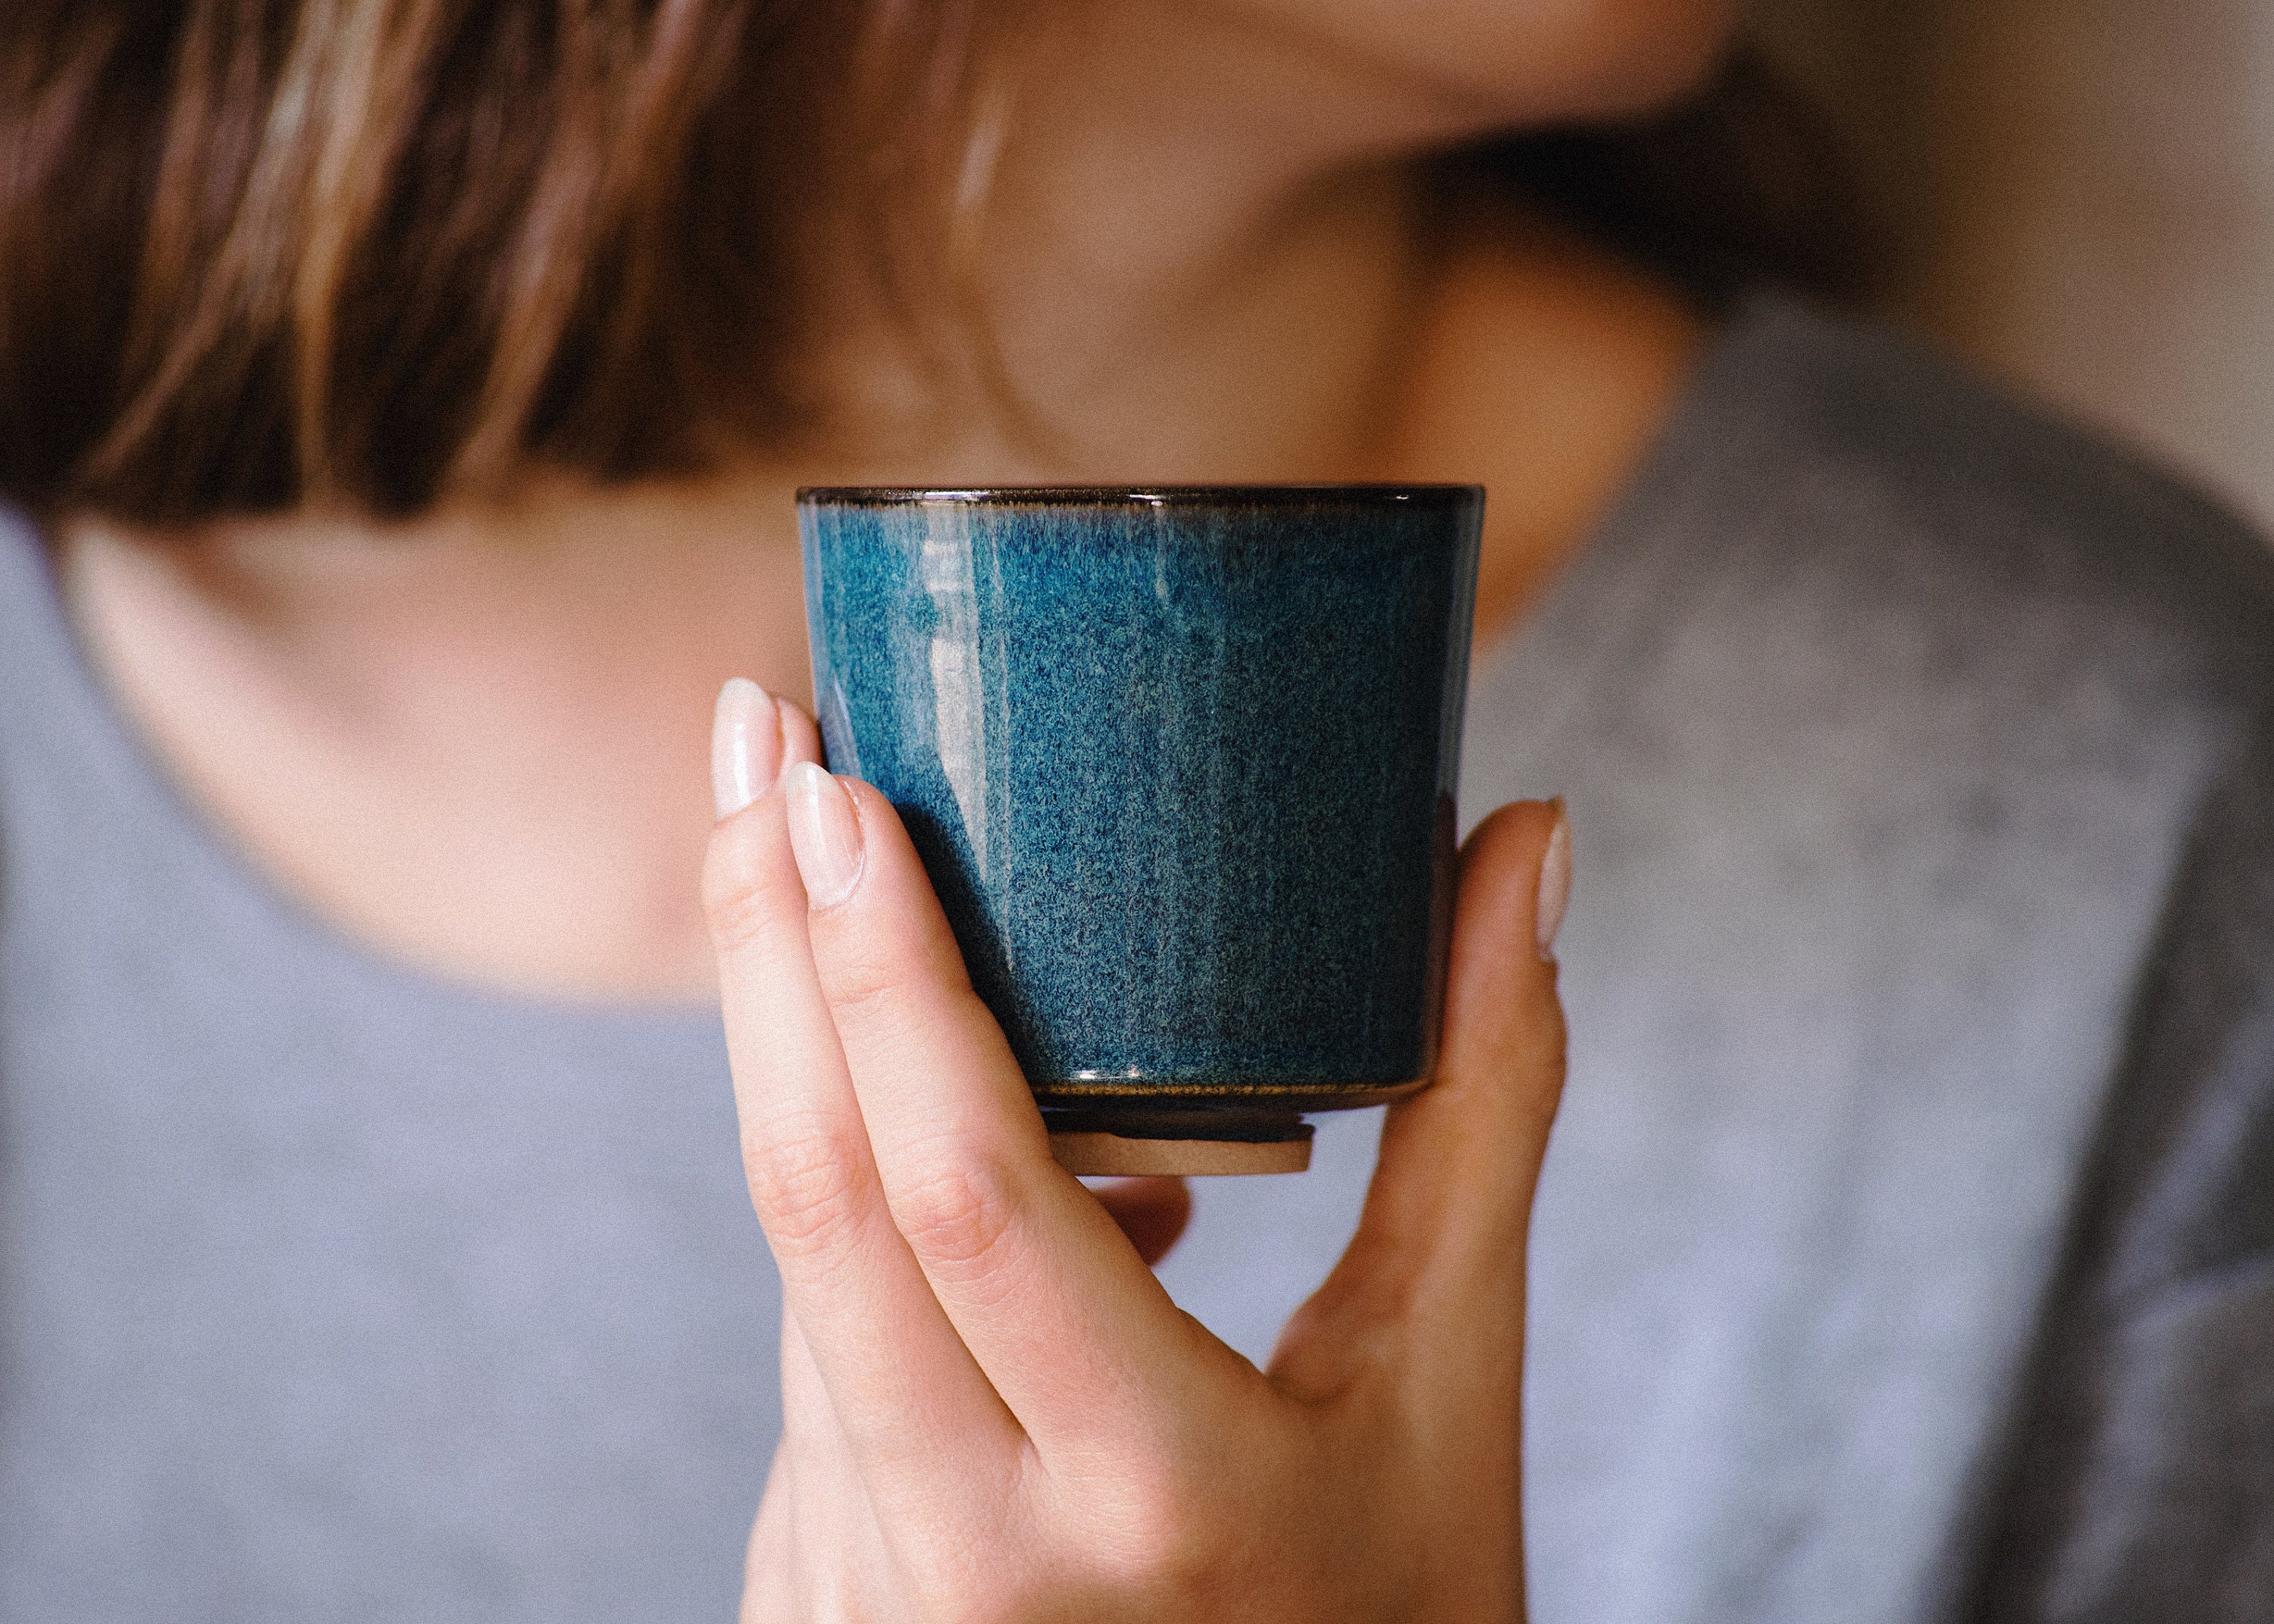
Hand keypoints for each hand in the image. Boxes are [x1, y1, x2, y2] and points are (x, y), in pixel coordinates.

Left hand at [704, 679, 1568, 1620]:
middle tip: (758, 736)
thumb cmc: (1401, 1621)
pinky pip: (809, 1361)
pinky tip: (952, 1145)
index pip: (964, 1195)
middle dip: (765, 946)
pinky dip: (854, 1219)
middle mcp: (974, 1565)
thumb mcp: (1453, 1387)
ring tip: (862, 879)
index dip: (886, 973)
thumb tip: (1527, 850)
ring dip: (803, 1062)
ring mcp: (871, 1602)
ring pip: (797, 1275)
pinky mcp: (818, 1607)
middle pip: (812, 1203)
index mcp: (1153, 1494)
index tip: (835, 783)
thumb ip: (1481, 1110)